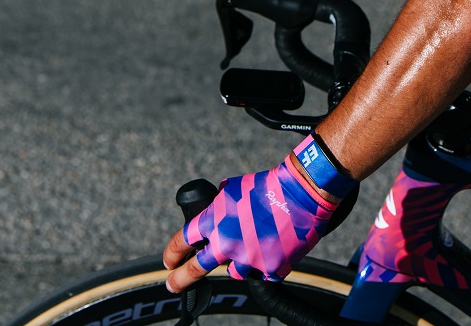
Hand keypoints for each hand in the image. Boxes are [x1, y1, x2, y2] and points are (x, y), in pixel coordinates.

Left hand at [163, 154, 338, 291]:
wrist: (301, 193)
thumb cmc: (267, 186)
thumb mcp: (233, 188)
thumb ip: (218, 206)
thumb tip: (212, 214)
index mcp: (213, 222)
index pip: (182, 242)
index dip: (172, 253)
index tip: (169, 261)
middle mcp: (225, 244)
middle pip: (195, 270)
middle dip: (180, 279)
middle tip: (173, 284)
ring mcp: (248, 260)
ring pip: (235, 270)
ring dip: (241, 260)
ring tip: (257, 241)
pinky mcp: (270, 270)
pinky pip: (263, 272)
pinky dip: (267, 262)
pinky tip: (275, 245)